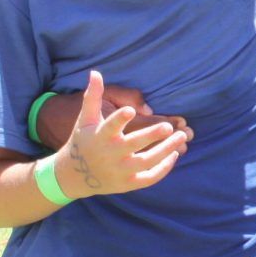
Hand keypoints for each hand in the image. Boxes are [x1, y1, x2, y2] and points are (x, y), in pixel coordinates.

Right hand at [53, 71, 188, 198]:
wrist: (74, 175)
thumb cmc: (84, 140)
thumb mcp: (86, 118)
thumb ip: (93, 96)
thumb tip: (95, 73)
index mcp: (99, 136)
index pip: (110, 127)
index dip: (119, 119)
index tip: (130, 110)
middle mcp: (110, 155)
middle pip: (134, 144)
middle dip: (152, 135)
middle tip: (169, 126)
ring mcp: (119, 171)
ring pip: (147, 161)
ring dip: (166, 150)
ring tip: (182, 137)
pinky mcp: (128, 184)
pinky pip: (149, 178)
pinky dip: (164, 169)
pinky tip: (175, 154)